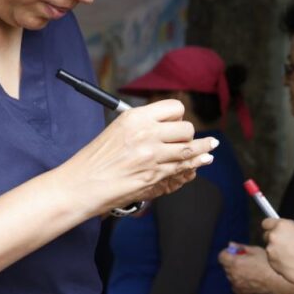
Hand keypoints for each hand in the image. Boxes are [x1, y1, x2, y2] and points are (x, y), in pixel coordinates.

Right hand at [55, 99, 216, 214]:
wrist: (82, 184)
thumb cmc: (96, 159)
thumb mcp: (117, 130)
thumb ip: (143, 125)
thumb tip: (167, 124)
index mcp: (136, 117)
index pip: (174, 108)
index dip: (178, 116)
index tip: (177, 122)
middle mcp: (147, 133)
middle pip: (185, 128)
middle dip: (188, 134)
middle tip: (183, 139)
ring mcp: (152, 156)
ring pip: (190, 149)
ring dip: (203, 148)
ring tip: (211, 146)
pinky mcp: (155, 176)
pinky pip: (183, 167)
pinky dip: (197, 163)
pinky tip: (203, 160)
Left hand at [218, 244, 282, 293]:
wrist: (278, 282)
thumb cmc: (269, 265)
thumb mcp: (256, 250)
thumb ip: (241, 247)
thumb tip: (231, 244)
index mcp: (235, 263)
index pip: (221, 256)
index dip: (227, 252)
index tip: (234, 251)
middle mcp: (233, 275)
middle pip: (225, 266)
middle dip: (232, 261)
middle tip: (244, 259)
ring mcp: (237, 285)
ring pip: (231, 276)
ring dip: (235, 271)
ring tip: (249, 269)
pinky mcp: (242, 292)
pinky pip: (236, 285)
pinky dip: (239, 281)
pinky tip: (250, 278)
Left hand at [262, 218, 293, 288]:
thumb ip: (288, 228)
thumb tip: (282, 228)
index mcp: (282, 225)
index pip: (266, 222)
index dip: (271, 226)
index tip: (274, 229)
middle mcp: (274, 236)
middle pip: (266, 234)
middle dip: (273, 238)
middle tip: (284, 242)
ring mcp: (270, 249)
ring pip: (269, 247)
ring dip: (276, 249)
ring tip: (290, 253)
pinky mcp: (270, 261)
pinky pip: (271, 258)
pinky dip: (277, 259)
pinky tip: (288, 260)